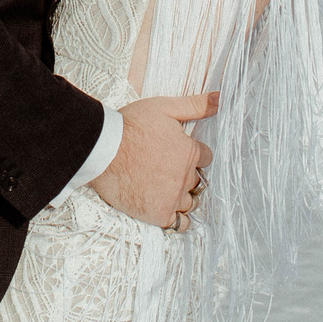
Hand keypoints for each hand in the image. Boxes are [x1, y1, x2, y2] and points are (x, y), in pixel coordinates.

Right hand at [90, 92, 215, 228]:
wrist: (102, 150)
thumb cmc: (130, 126)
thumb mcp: (164, 107)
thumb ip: (195, 105)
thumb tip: (220, 98)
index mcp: (190, 152)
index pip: (206, 157)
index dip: (192, 154)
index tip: (178, 153)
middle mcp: (186, 177)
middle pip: (197, 180)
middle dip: (186, 174)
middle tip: (165, 169)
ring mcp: (173, 197)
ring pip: (189, 202)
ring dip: (181, 196)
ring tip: (163, 187)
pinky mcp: (159, 214)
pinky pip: (180, 223)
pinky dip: (176, 218)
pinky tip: (165, 206)